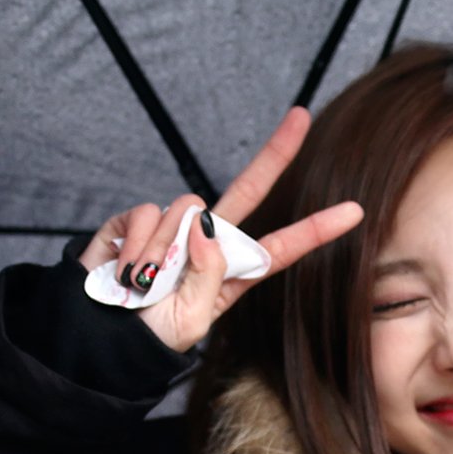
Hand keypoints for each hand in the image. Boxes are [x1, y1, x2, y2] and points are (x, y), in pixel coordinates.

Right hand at [77, 107, 363, 351]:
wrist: (98, 334)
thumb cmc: (148, 336)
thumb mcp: (190, 321)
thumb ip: (207, 275)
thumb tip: (205, 226)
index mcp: (232, 274)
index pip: (281, 248)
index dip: (316, 229)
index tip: (354, 211)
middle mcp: (208, 243)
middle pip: (248, 190)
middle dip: (275, 153)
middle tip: (301, 116)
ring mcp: (175, 229)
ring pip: (187, 208)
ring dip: (161, 250)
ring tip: (144, 282)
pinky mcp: (140, 220)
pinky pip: (147, 214)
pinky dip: (134, 244)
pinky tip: (123, 269)